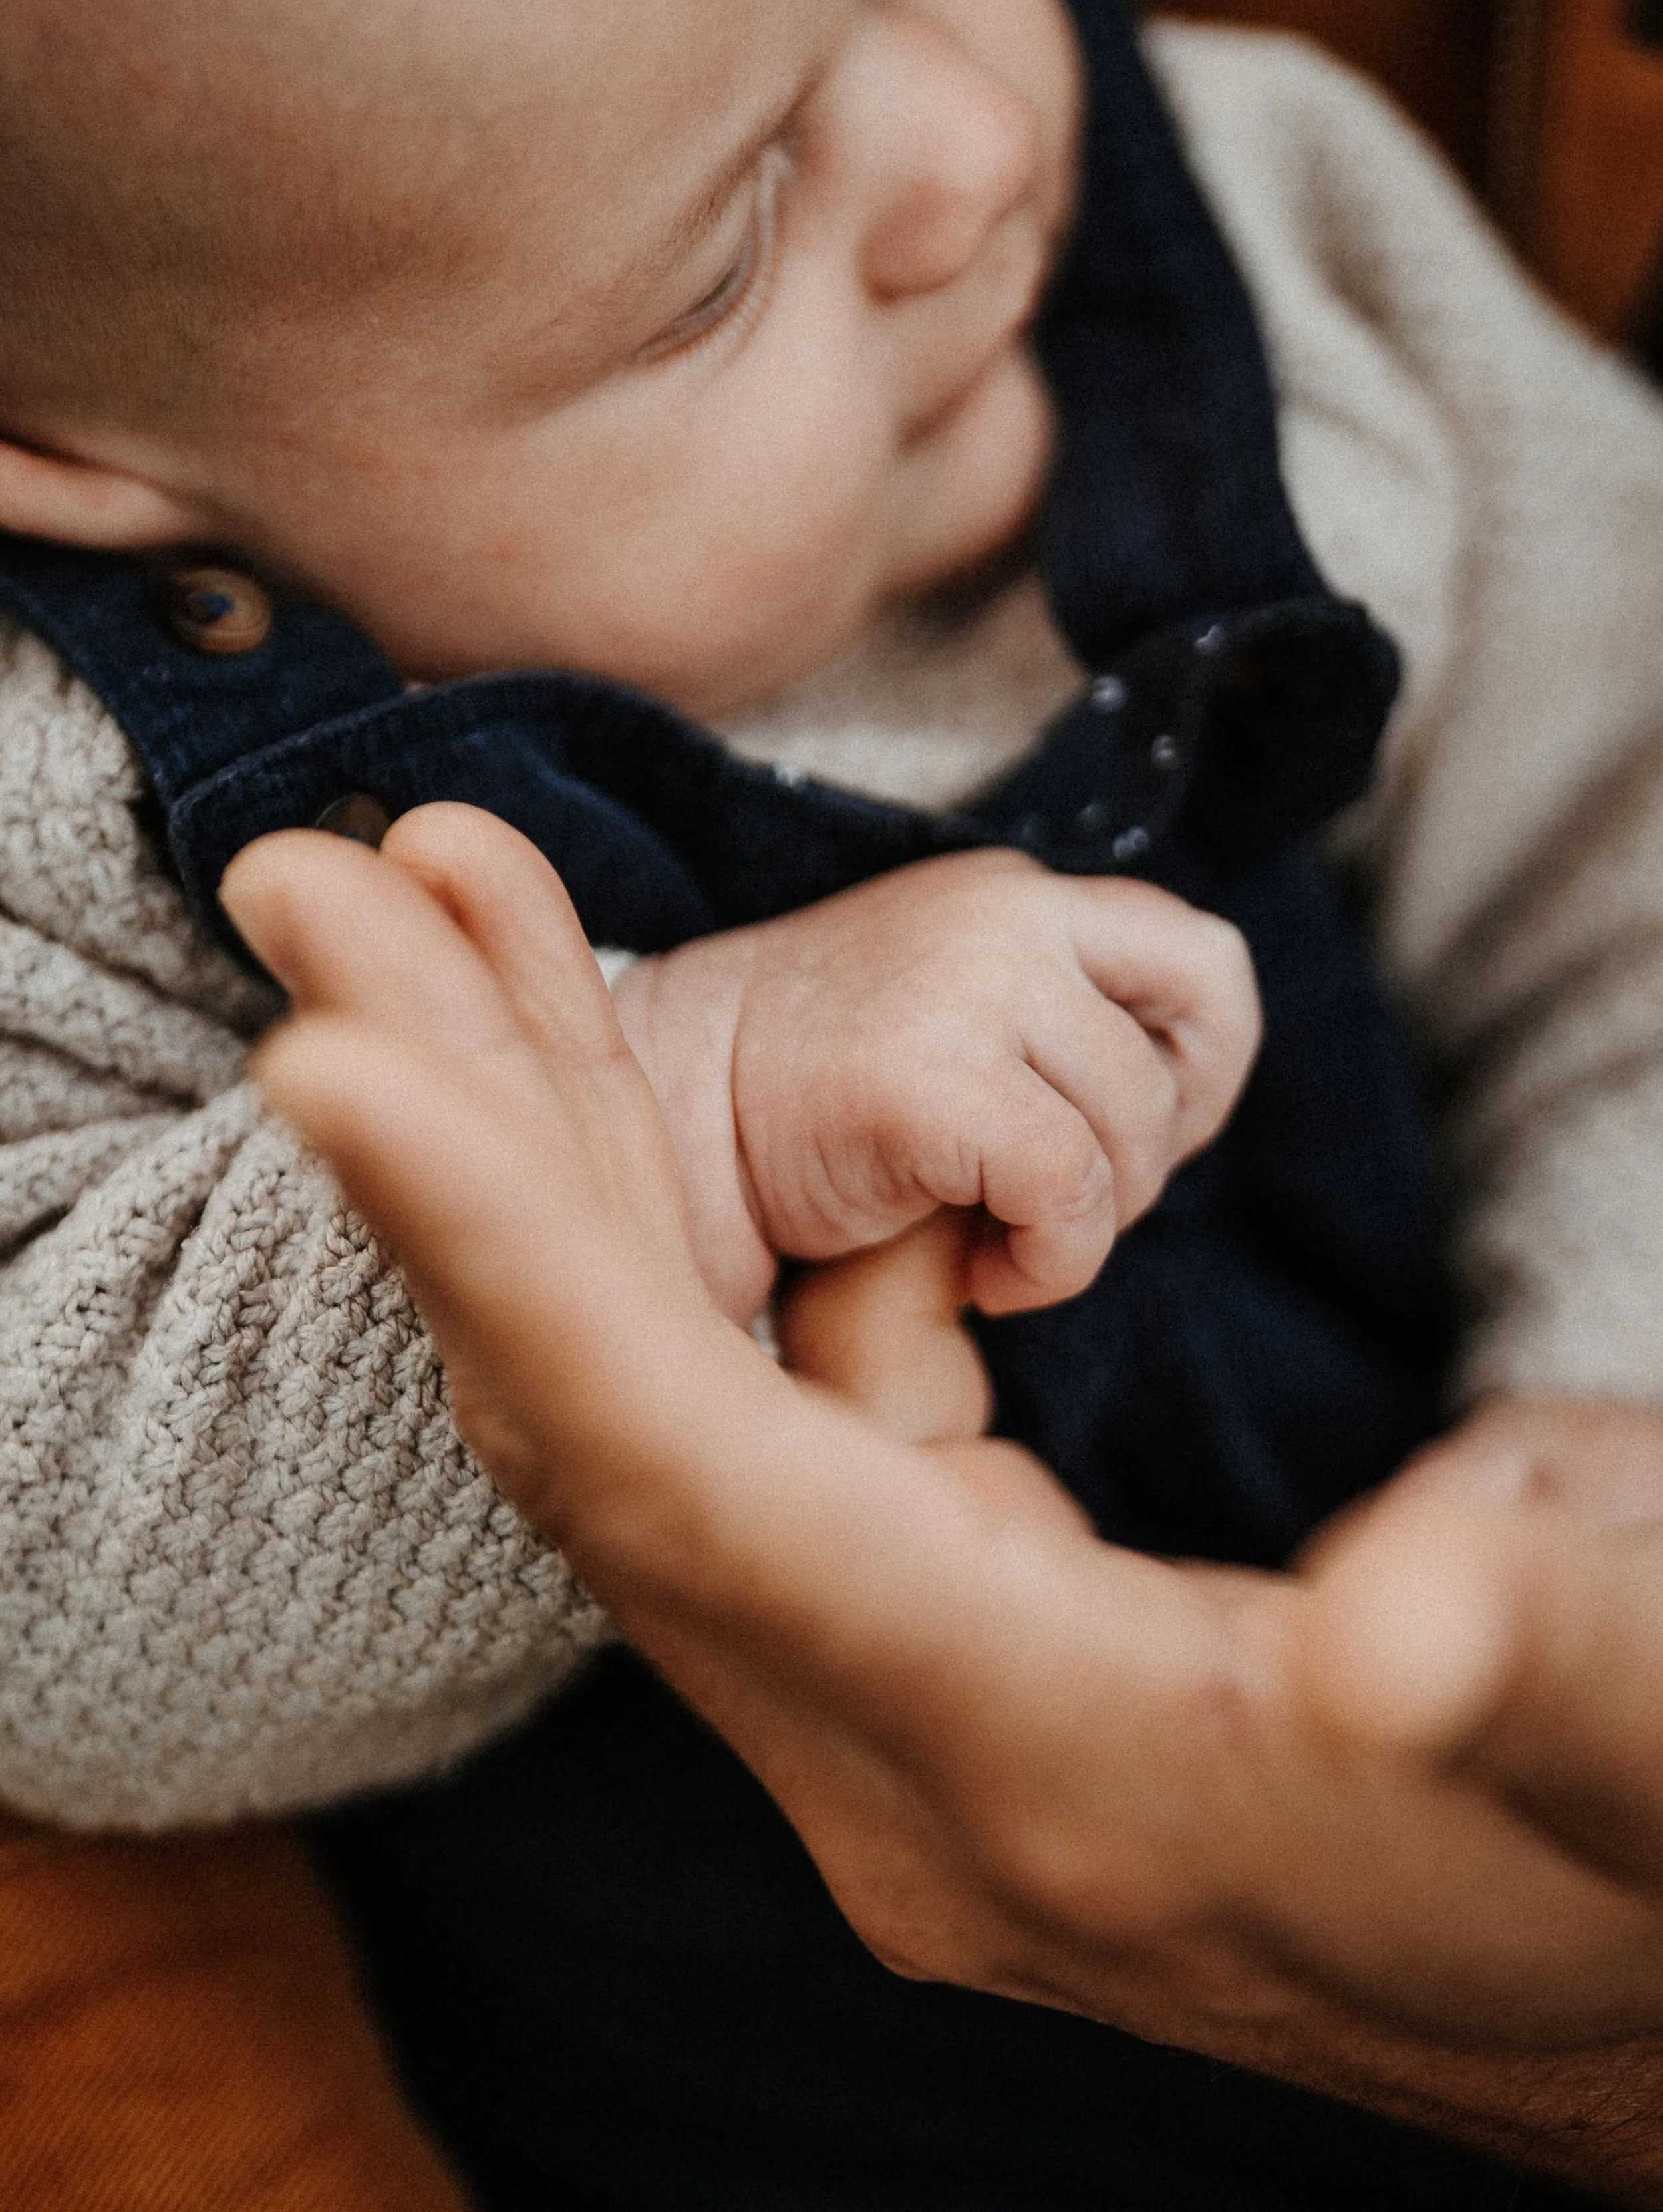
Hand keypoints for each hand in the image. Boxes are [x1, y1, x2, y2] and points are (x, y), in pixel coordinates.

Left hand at [222, 804, 1662, 2082]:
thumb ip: (1537, 1663)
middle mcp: (903, 1760)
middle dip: (448, 1141)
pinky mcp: (929, 1644)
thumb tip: (1401, 1620)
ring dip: (539, 1146)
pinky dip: (691, 1245)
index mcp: (1051, 1765)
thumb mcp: (1637, 1722)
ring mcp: (896, 1705)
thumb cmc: (1633, 1849)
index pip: (692, 1489)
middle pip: (594, 1418)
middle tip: (310, 889)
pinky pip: (749, 1418)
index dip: (504, 1269)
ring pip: (642, 1394)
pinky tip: (752, 1138)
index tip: (327, 1060)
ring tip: (448, 906)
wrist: (1618, 1996)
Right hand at [611, 844, 1260, 1321]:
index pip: (1202, 955)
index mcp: (1013, 894)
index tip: (1139, 1134)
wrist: (668, 1115)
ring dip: (1092, 1219)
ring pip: (1136, 1122)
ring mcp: (970, 984)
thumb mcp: (956, 1012)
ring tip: (999, 1242)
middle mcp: (1005, 914)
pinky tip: (984, 1277)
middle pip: (1196, 1029)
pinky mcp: (931, 1077)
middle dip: (1163, 1142)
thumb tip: (1182, 1108)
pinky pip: (1072, 1188)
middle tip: (1069, 1198)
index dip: (1208, 1062)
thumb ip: (1062, 1023)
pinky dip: (1053, 1262)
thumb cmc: (814, 1095)